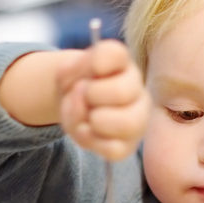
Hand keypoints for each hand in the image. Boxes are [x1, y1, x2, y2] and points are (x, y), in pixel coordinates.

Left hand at [56, 39, 148, 160]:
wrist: (72, 105)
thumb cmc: (75, 85)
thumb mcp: (67, 71)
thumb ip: (73, 71)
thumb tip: (84, 88)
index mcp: (122, 64)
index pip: (113, 53)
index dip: (94, 62)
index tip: (90, 68)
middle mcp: (137, 90)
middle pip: (122, 91)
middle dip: (92, 95)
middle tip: (83, 96)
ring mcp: (136, 119)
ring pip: (128, 123)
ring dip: (95, 120)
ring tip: (86, 116)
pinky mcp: (127, 145)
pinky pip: (114, 149)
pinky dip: (92, 141)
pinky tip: (86, 131)